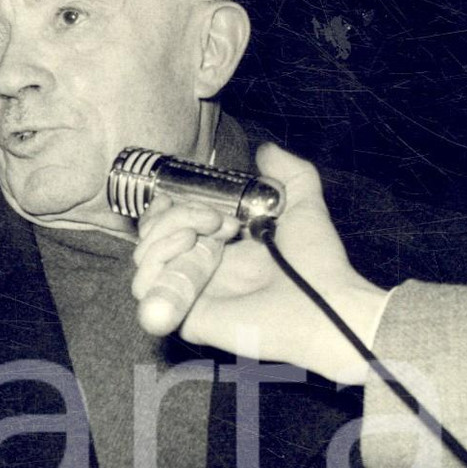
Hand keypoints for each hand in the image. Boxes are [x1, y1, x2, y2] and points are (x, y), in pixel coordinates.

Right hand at [131, 142, 388, 382]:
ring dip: (164, 235)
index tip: (188, 195)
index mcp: (218, 250)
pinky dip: (157, 265)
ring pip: (142, 264)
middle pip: (149, 240)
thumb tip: (266, 149)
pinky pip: (146, 293)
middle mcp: (199, 273)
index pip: (168, 227)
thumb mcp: (304, 204)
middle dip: (171, 216)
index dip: (167, 208)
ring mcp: (189, 296)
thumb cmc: (317, 264)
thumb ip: (289, 172)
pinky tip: (190, 250)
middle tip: (212, 216)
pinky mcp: (185, 318)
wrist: (324, 302)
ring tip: (204, 231)